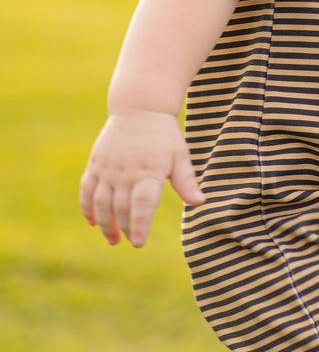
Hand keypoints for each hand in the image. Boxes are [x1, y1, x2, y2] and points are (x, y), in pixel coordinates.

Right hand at [79, 110, 204, 246]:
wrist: (140, 108)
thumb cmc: (164, 135)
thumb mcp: (180, 155)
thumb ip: (187, 180)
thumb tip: (199, 202)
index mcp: (149, 171)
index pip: (141, 205)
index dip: (139, 225)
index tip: (138, 243)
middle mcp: (125, 172)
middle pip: (121, 207)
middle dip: (124, 227)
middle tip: (128, 241)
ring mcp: (107, 168)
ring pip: (101, 202)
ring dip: (104, 223)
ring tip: (111, 239)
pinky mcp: (96, 163)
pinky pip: (86, 189)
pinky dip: (86, 207)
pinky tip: (92, 221)